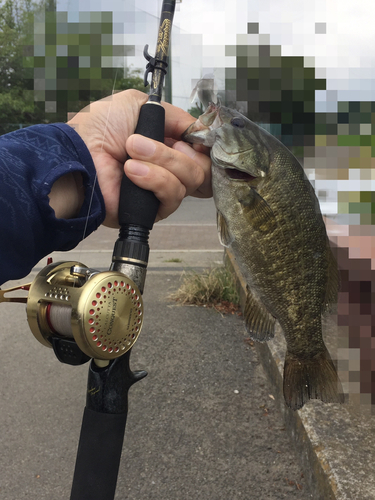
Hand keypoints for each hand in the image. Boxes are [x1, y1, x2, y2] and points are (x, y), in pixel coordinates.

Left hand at [67, 89, 211, 227]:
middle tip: (144, 144)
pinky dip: (154, 180)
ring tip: (131, 155)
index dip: (201, 143)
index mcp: (167, 145)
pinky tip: (131, 172)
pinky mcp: (155, 210)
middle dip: (174, 152)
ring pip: (190, 179)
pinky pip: (173, 196)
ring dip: (161, 161)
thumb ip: (174, 115)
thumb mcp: (139, 104)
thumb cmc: (99, 130)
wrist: (79, 157)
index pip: (201, 150)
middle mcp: (169, 169)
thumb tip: (198, 130)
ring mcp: (163, 190)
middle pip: (201, 167)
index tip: (190, 137)